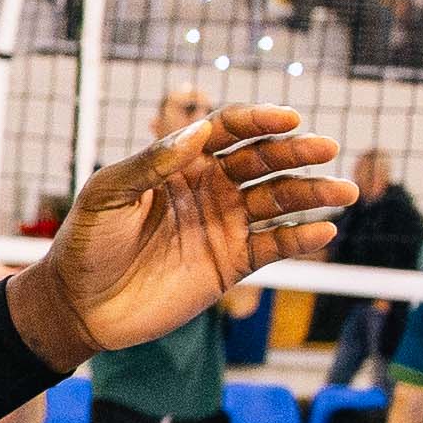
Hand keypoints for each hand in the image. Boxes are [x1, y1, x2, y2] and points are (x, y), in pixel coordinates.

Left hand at [9, 101, 346, 367]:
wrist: (79, 305)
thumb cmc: (86, 242)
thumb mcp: (109, 195)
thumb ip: (152, 164)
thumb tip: (198, 129)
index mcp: (179, 162)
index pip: (227, 131)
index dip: (258, 121)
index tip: (287, 117)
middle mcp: (209, 188)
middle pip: (262, 161)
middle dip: (296, 153)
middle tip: (327, 148)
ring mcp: (224, 225)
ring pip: (277, 202)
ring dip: (311, 194)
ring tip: (343, 191)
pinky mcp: (231, 263)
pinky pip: (273, 246)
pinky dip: (300, 238)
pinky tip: (323, 230)